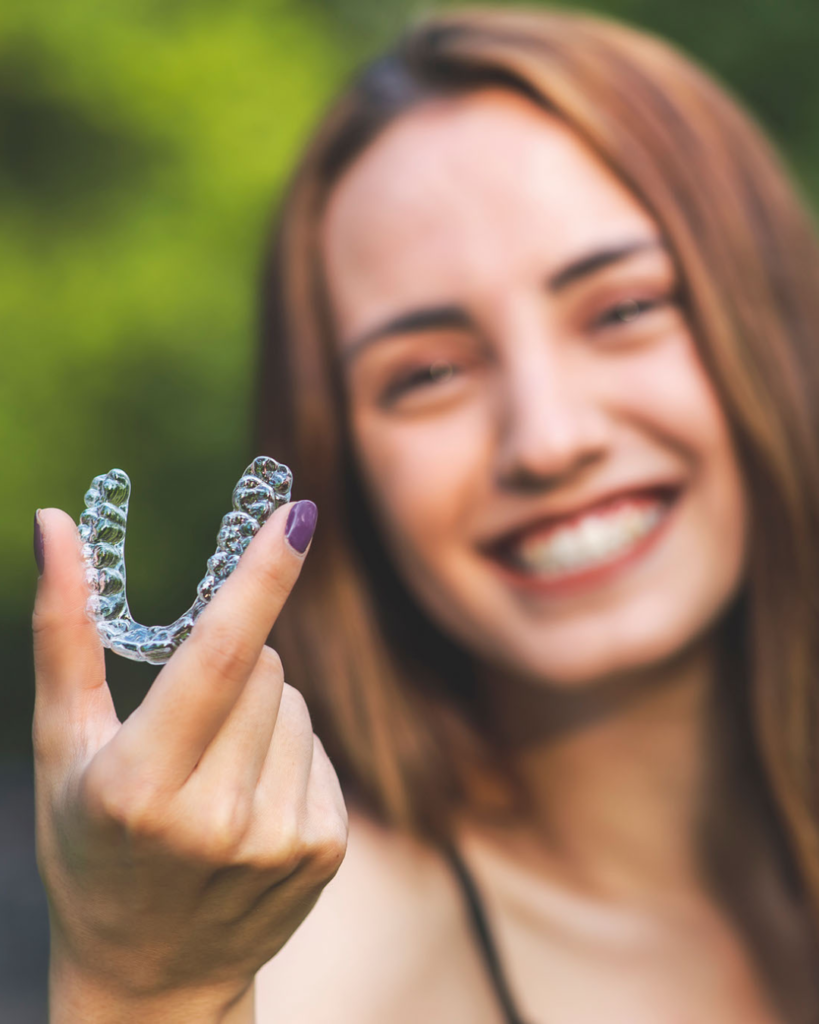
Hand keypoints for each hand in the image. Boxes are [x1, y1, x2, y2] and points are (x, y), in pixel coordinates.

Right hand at [32, 500, 346, 1018]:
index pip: (216, 656)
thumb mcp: (60, 746)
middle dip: (232, 664)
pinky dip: (287, 754)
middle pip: (263, 666)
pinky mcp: (324, 850)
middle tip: (187, 725)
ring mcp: (278, 839)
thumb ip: (63, 632)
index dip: (260, 578)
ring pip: (295, 702)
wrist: (150, 975)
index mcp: (140, 785)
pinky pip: (319, 746)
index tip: (299, 514)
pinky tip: (249, 803)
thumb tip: (54, 523)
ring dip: (260, 712)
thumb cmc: (90, 845)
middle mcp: (216, 817)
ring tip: (214, 775)